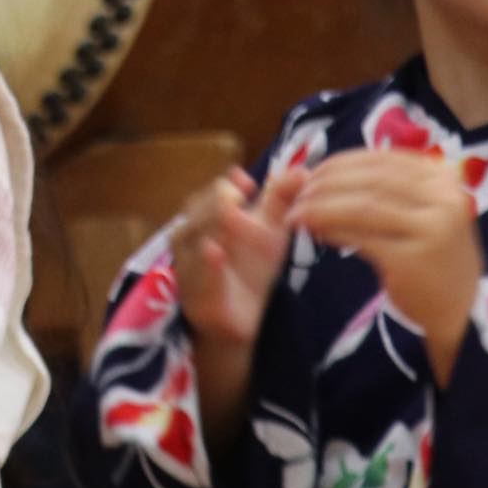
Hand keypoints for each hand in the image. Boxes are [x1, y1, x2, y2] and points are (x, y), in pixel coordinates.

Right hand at [172, 165, 305, 354]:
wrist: (241, 318)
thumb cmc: (250, 267)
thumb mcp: (269, 231)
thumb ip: (281, 200)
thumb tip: (301, 170)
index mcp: (204, 215)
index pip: (211, 191)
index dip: (228, 184)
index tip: (249, 184)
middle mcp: (189, 235)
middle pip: (199, 209)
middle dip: (220, 202)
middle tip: (242, 199)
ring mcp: (187, 262)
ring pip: (192, 236)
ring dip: (212, 226)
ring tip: (233, 217)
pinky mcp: (192, 291)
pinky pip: (195, 272)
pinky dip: (205, 262)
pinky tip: (217, 252)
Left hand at [295, 149, 483, 374]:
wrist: (462, 311)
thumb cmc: (433, 256)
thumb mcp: (420, 212)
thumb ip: (385, 189)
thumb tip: (323, 172)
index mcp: (443, 178)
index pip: (381, 159)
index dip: (339, 163)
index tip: (310, 171)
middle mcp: (443, 198)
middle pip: (369, 181)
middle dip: (325, 184)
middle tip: (296, 194)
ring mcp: (432, 228)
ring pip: (362, 207)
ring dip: (321, 207)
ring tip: (297, 213)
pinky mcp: (413, 259)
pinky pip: (361, 238)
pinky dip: (333, 231)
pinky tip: (316, 233)